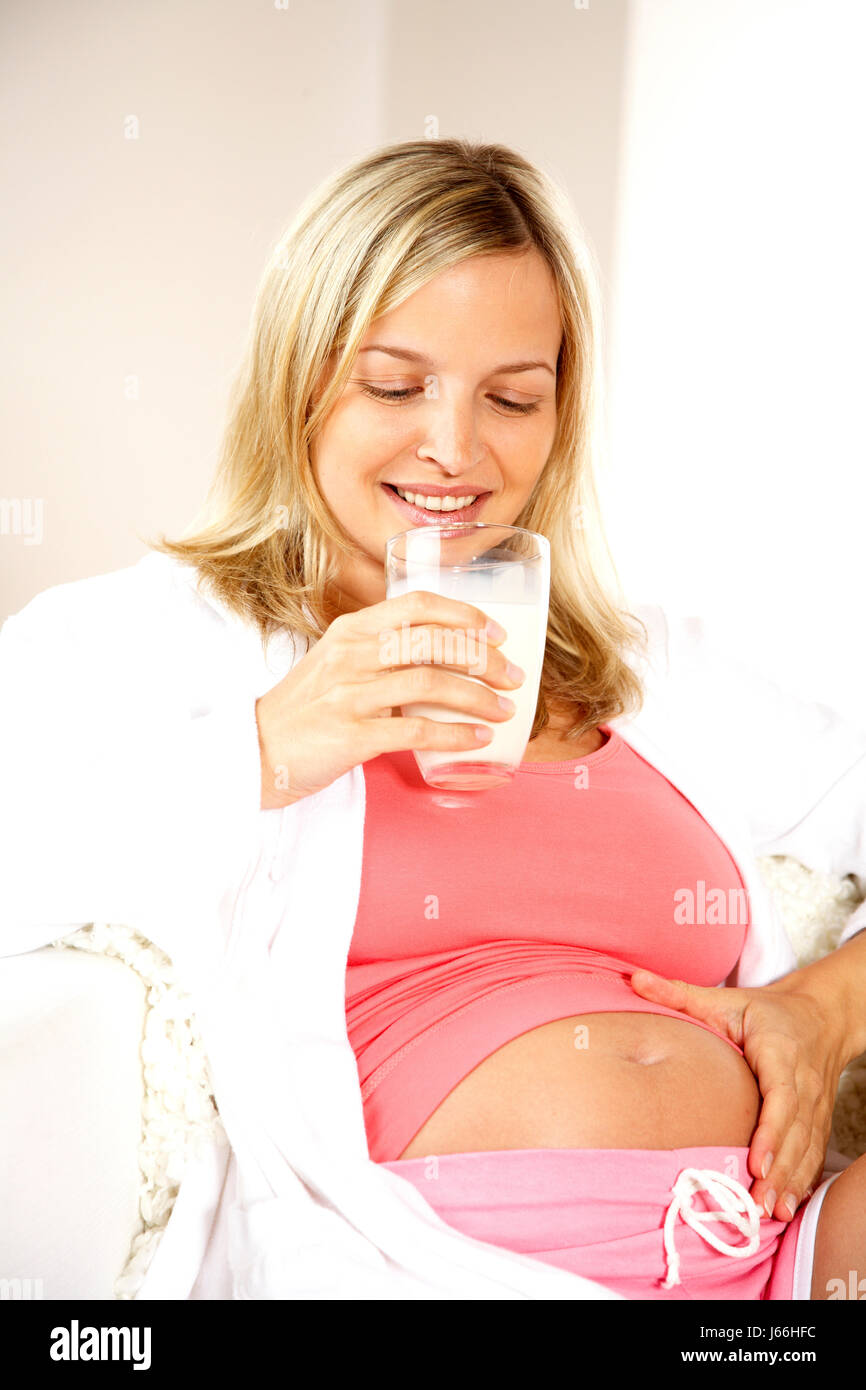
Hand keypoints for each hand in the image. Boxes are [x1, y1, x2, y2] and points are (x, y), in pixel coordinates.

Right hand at [255, 589, 525, 808]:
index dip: (464, 615)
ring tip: (504, 708)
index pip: (416, 605)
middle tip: (512, 676)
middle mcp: (351, 655)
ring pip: (431, 684)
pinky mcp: (352, 736)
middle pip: (433, 643)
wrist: (254, 751)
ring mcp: (350, 695)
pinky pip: (417, 732)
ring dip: (478, 696)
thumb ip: (379, 652)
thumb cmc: (304, 711)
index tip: (495, 632)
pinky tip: (478, 738)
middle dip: (484, 659)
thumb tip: (442, 655)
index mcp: (350, 631)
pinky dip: (456, 734)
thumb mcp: (336, 664)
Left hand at [628, 968, 849, 1220]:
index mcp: (781, 1054)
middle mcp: (804, 1084)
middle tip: (755, 1202)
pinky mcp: (818, 1120)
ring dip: (788, 1183)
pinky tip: (784, 1207)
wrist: (821, 1015)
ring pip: (805, 1149)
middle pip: (794, 1133)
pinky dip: (801, 1182)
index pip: (781, 1096)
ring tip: (767, 1212)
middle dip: (778, 1170)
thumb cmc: (768, 1011)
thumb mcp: (726, 999)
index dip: (772, 1130)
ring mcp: (815, 1106)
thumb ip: (679, 993)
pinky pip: (812, 1155)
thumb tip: (634, 979)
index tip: (757, 1160)